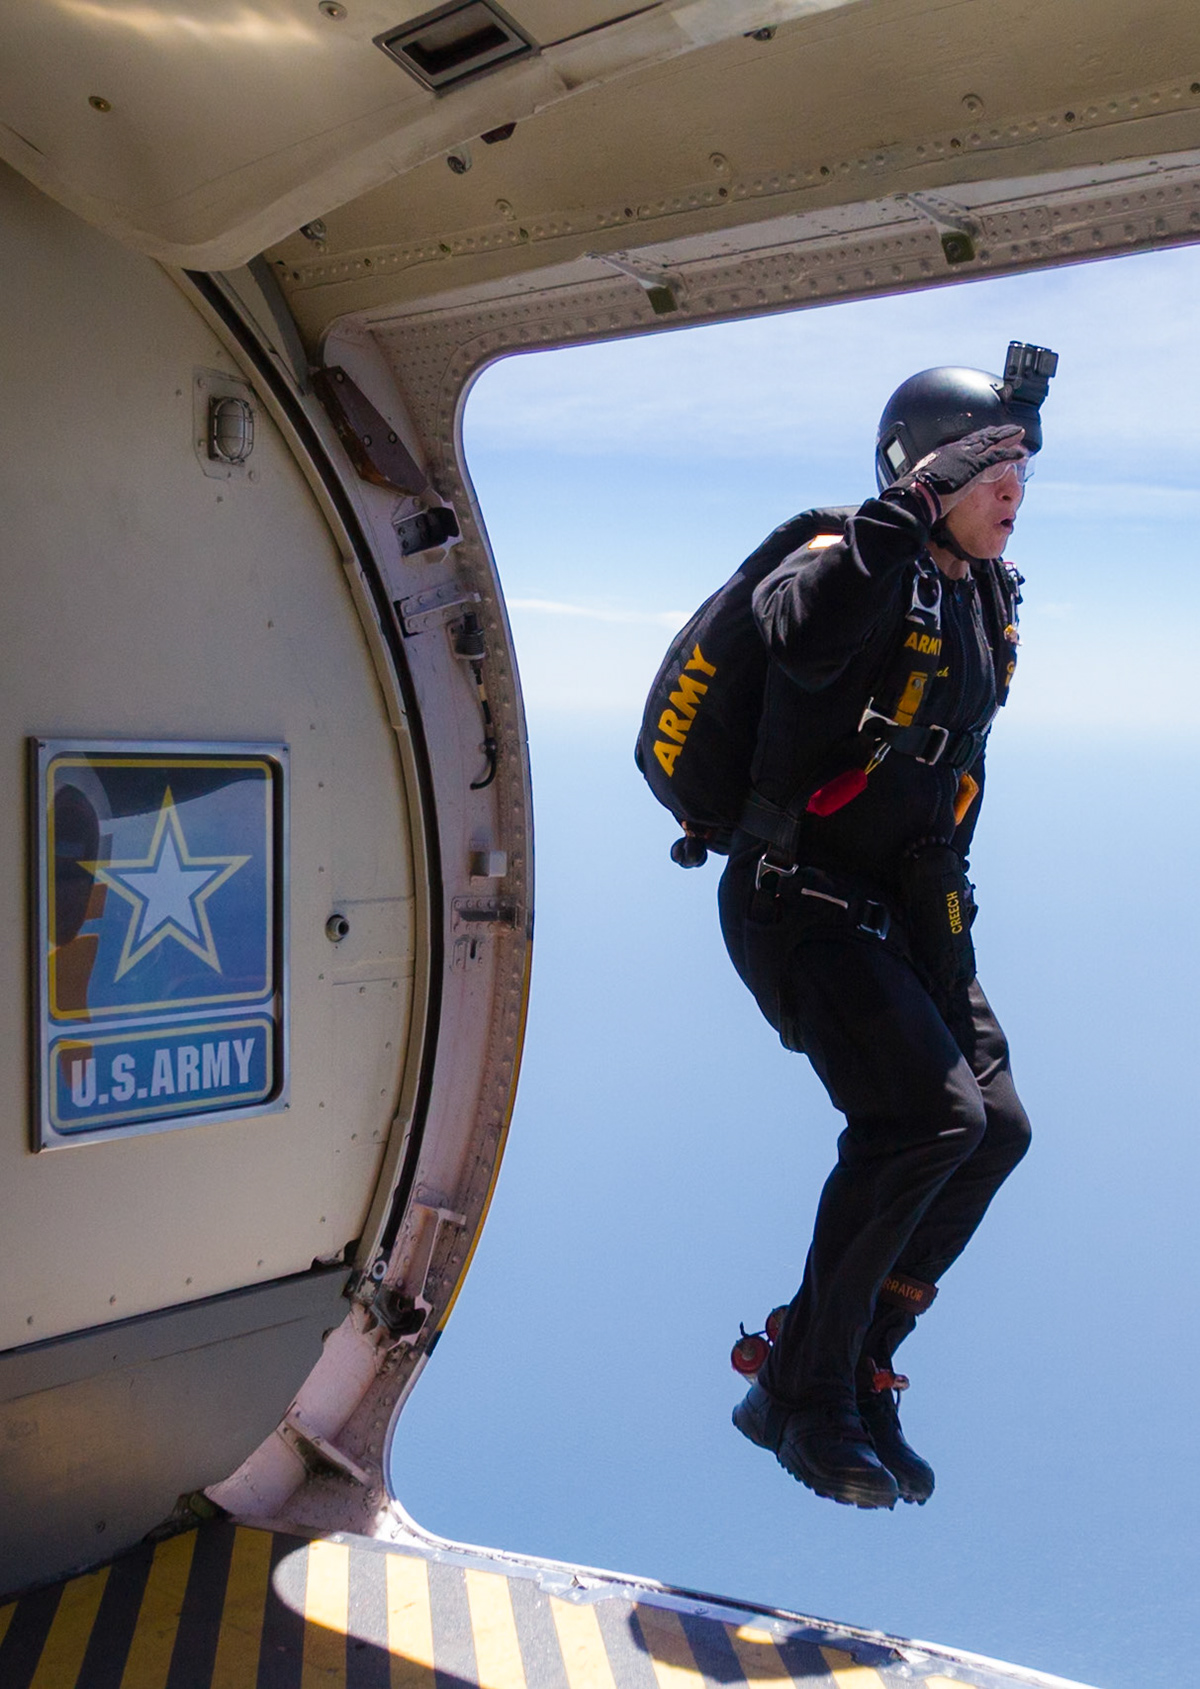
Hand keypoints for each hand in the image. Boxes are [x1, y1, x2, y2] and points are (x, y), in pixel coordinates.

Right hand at [885, 425, 1025, 520]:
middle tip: (1010, 430)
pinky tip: (1020, 454)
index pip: (966, 442)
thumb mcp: (925, 482)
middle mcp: (956, 450)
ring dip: (1008, 437)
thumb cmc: (916, 494)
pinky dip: (1010, 454)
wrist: (916, 495)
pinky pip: (997, 456)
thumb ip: (933, 480)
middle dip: (997, 433)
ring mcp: (966, 456)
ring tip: (1020, 434)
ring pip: (992, 442)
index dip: (980, 438)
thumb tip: (933, 487)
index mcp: (944, 453)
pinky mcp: (974, 466)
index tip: (989, 435)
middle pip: (982, 437)